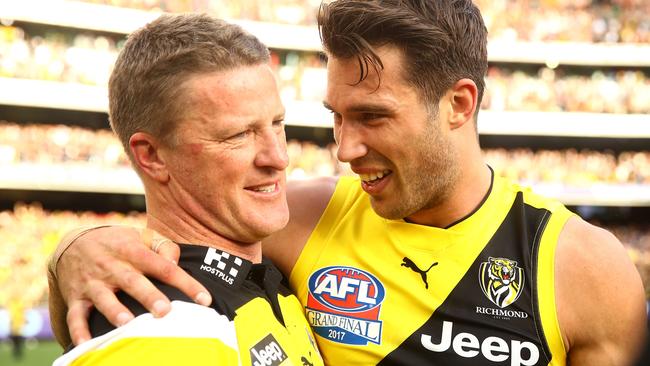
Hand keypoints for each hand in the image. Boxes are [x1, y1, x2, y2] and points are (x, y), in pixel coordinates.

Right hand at [57, 226, 211, 344]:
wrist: (71, 242)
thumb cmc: (119, 243)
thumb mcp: (141, 235)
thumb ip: (163, 246)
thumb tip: (175, 264)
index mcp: (133, 251)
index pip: (164, 267)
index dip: (185, 283)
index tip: (205, 299)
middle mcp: (113, 266)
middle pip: (133, 282)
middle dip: (148, 296)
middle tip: (165, 311)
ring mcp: (93, 282)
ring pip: (104, 298)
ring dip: (115, 311)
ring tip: (127, 324)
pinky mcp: (76, 297)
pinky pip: (75, 315)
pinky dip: (78, 330)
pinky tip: (86, 345)